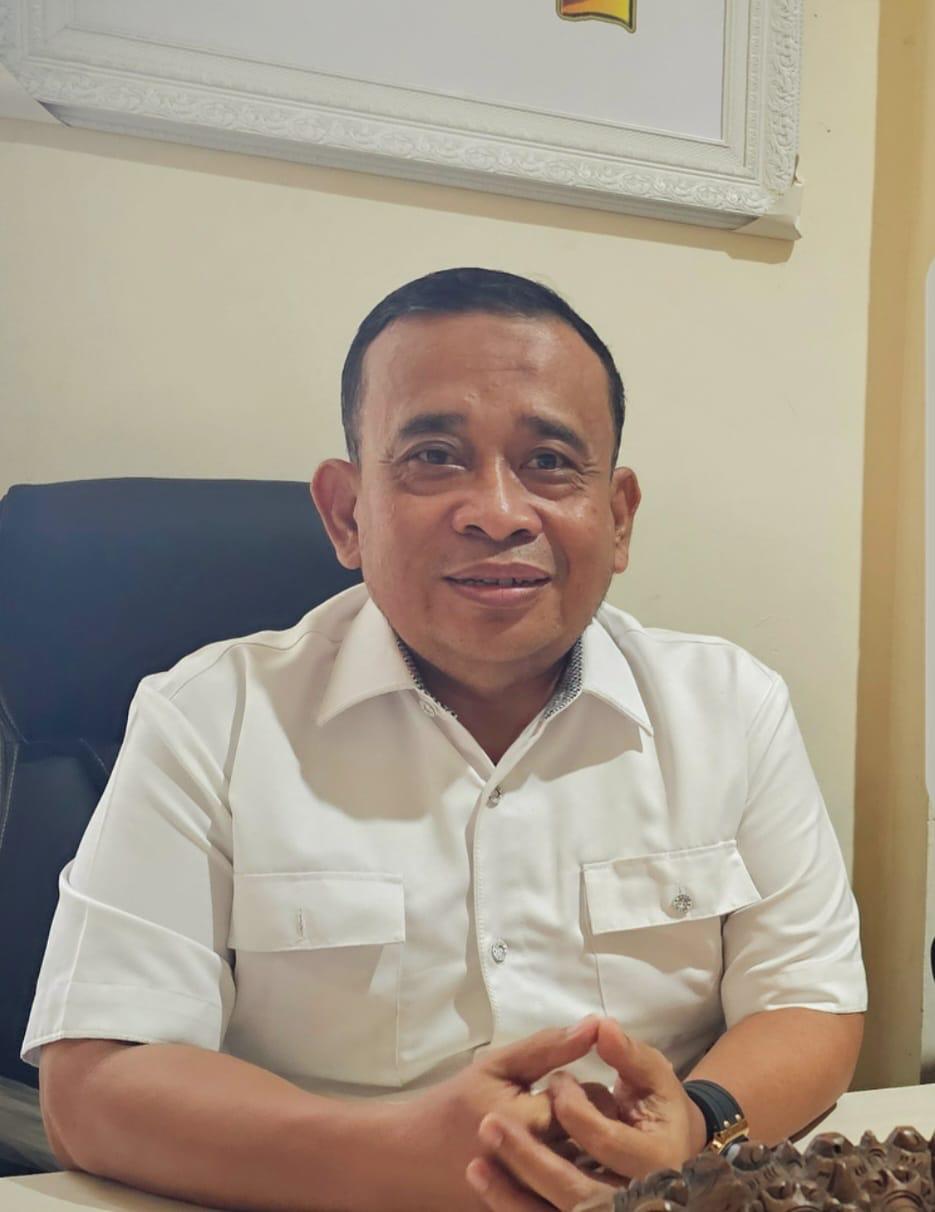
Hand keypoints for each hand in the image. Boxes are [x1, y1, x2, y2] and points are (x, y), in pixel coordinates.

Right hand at [396, 1016, 599, 1211]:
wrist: (412, 1160)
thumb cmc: (455, 1105)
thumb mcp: (498, 1065)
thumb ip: (549, 1046)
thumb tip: (594, 1024)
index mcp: (536, 1126)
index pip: (595, 1103)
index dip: (587, 1089)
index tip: (563, 1084)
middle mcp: (544, 1169)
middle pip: (599, 1140)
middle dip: (593, 1118)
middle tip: (560, 1109)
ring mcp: (540, 1196)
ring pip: (593, 1170)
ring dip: (587, 1147)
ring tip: (557, 1133)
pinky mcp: (532, 1211)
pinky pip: (570, 1192)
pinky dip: (572, 1172)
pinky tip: (554, 1157)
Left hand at [466, 1020, 706, 1210]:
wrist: (681, 1162)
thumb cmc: (667, 1112)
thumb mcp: (655, 1076)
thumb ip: (629, 1054)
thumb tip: (597, 1023)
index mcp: (655, 1157)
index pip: (596, 1136)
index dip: (566, 1107)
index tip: (542, 1086)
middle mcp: (629, 1196)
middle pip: (569, 1184)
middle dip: (524, 1155)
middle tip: (488, 1122)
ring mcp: (603, 1211)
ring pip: (553, 1208)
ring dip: (509, 1192)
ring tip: (474, 1163)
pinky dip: (512, 1205)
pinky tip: (481, 1177)